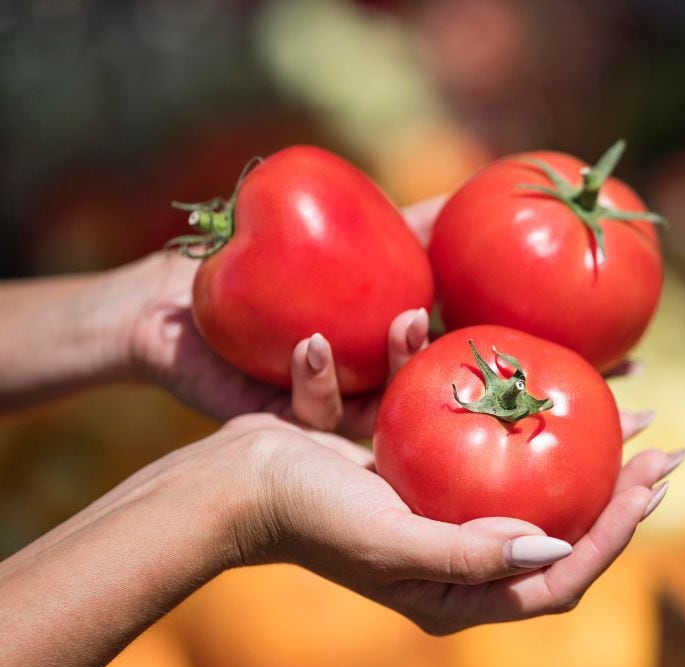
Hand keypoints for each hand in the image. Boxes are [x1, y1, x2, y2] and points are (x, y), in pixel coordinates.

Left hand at [117, 198, 447, 436]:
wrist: (170, 302)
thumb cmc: (256, 261)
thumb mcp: (338, 232)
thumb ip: (402, 224)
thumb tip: (468, 197)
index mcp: (388, 351)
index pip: (441, 349)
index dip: (470, 337)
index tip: (486, 303)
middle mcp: (366, 387)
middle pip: (416, 385)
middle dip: (429, 355)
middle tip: (428, 315)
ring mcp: (327, 407)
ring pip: (373, 408)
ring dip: (389, 370)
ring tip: (400, 323)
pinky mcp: (280, 424)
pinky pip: (308, 412)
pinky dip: (315, 381)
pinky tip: (310, 344)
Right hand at [221, 412, 680, 633]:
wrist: (235, 479)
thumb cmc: (308, 517)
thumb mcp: (392, 543)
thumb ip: (471, 552)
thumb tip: (555, 546)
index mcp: (460, 590)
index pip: (563, 576)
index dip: (617, 534)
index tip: (654, 482)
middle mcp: (461, 555)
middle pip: (562, 527)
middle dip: (619, 490)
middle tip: (665, 447)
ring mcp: (444, 510)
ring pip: (535, 479)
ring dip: (582, 444)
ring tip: (633, 405)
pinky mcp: (423, 468)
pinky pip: (484, 440)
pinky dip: (513, 409)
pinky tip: (540, 370)